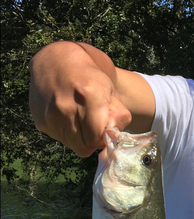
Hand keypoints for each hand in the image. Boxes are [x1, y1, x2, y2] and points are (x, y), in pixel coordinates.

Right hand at [29, 41, 131, 156]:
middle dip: (90, 140)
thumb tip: (112, 138)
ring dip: (77, 137)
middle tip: (91, 126)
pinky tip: (64, 114)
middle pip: (83, 147)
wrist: (55, 61)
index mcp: (88, 96)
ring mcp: (50, 115)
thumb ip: (119, 116)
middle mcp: (66, 107)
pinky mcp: (40, 121)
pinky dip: (64, 132)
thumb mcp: (111, 91)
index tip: (102, 130)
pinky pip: (58, 138)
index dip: (102, 139)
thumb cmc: (88, 77)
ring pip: (70, 145)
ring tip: (77, 117)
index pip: (95, 139)